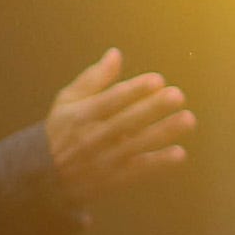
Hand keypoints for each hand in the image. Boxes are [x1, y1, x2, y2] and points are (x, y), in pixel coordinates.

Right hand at [45, 49, 190, 203]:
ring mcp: (103, 160)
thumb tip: (116, 54)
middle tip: (178, 96)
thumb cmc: (61, 131)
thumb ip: (93, 79)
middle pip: (127, 121)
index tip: (158, 80)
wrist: (46, 179)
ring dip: (163, 133)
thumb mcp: (67, 102)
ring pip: (137, 145)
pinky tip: (179, 153)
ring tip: (188, 119)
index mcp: (80, 115)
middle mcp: (92, 137)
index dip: (134, 90)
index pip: (110, 100)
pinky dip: (158, 164)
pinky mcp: (113, 180)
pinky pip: (138, 171)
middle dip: (153, 108)